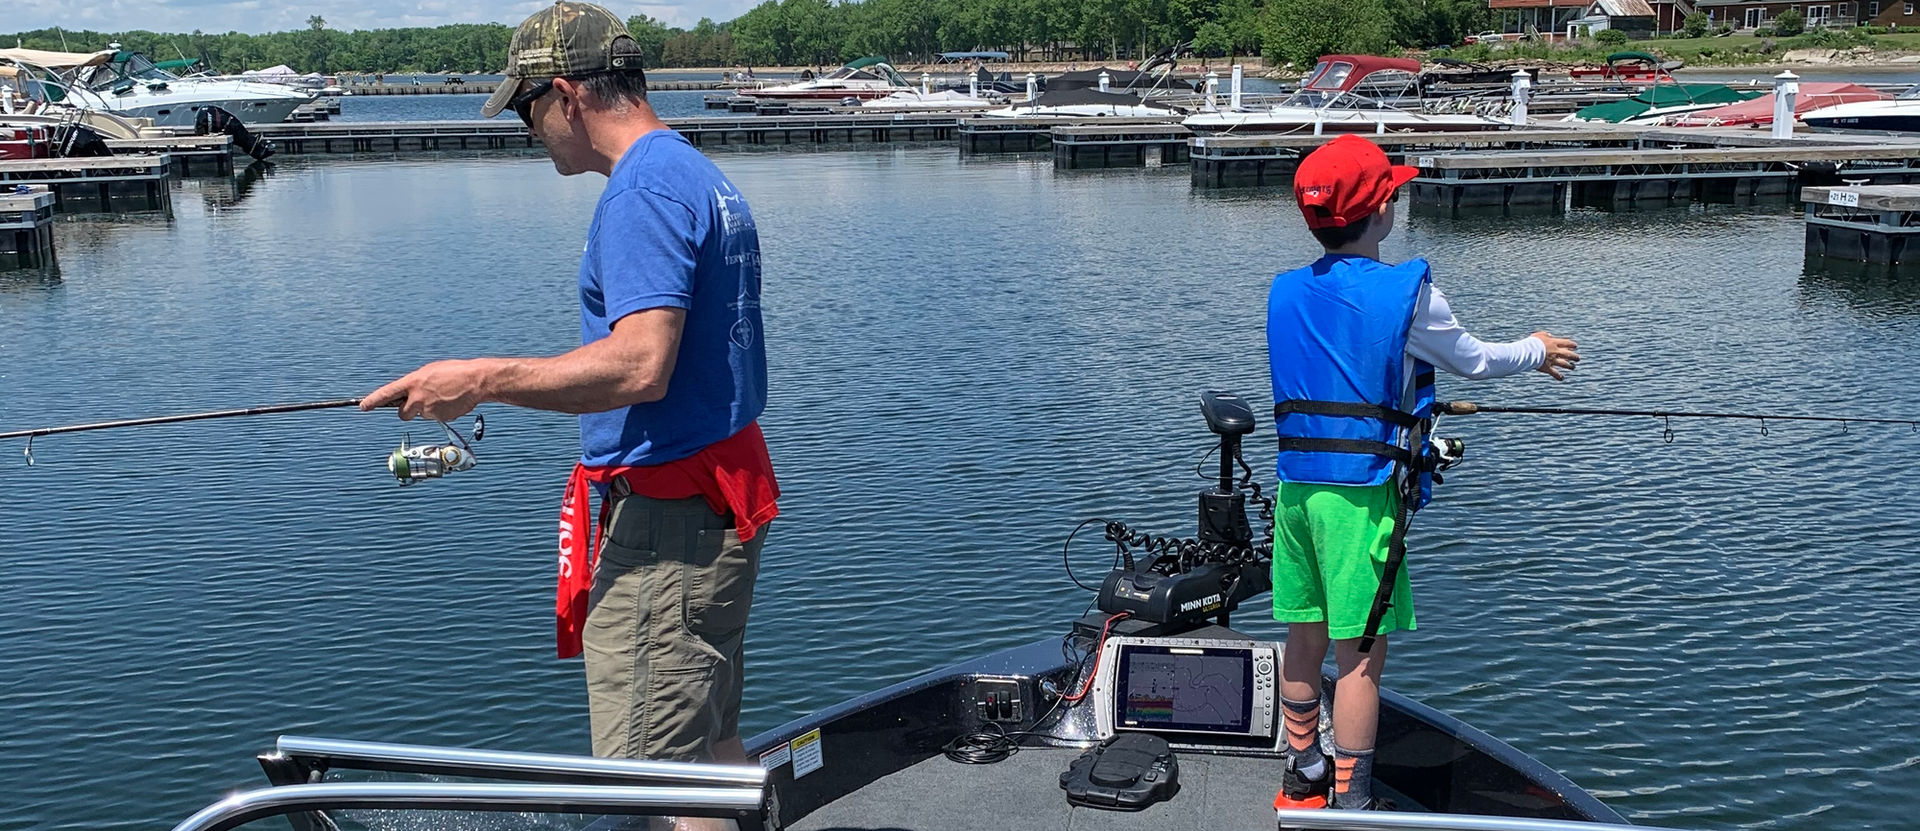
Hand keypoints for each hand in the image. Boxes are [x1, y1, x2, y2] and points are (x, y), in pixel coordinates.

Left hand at [361, 359, 496, 421]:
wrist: (476, 381)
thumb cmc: (455, 373)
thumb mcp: (430, 372)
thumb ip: (416, 383)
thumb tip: (410, 392)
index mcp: (413, 382)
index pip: (386, 393)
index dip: (373, 400)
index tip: (363, 406)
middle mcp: (417, 397)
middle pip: (402, 414)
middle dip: (409, 412)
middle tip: (421, 403)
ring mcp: (428, 409)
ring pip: (422, 416)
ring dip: (429, 410)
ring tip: (444, 397)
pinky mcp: (440, 418)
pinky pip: (436, 418)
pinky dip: (441, 413)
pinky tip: (451, 402)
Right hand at [1531, 332, 1579, 380]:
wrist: (1528, 352)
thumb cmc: (1532, 342)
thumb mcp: (1539, 335)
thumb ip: (1545, 335)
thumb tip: (1549, 335)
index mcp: (1554, 343)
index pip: (1567, 343)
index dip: (1572, 345)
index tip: (1575, 346)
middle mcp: (1556, 352)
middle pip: (1569, 355)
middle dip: (1574, 357)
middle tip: (1577, 358)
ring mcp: (1552, 360)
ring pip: (1564, 364)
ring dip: (1570, 366)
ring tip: (1573, 367)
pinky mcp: (1547, 368)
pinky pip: (1555, 373)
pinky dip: (1558, 376)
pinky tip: (1562, 378)